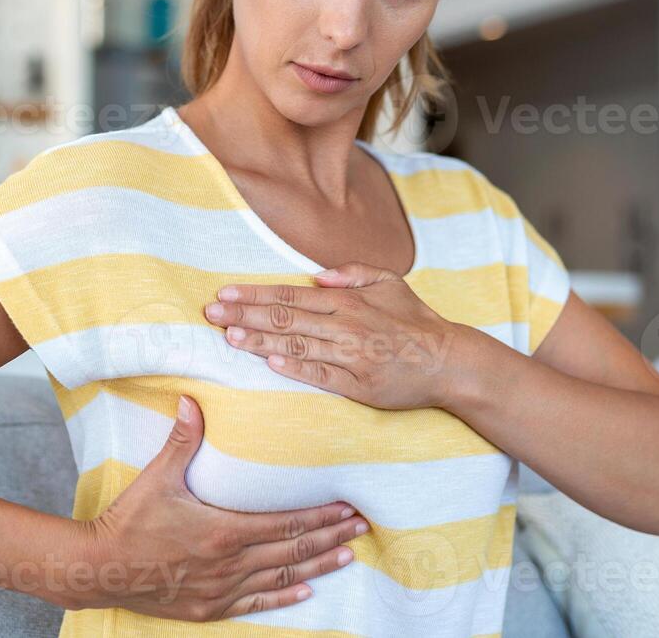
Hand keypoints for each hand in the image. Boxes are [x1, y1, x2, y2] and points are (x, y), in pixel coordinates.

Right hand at [75, 395, 369, 620]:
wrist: (101, 568)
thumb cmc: (129, 521)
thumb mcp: (157, 477)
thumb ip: (182, 439)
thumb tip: (194, 400)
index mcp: (224, 530)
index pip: (286, 522)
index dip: (320, 515)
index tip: (347, 507)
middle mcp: (230, 563)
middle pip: (292, 550)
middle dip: (329, 537)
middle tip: (361, 527)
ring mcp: (222, 589)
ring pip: (281, 578)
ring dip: (317, 566)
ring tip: (346, 557)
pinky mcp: (210, 607)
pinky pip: (256, 602)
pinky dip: (284, 597)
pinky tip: (305, 592)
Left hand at [203, 262, 461, 410]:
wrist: (447, 361)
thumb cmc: (414, 320)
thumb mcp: (389, 282)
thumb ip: (353, 274)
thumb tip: (318, 275)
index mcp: (348, 301)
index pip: (291, 295)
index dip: (255, 295)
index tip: (225, 293)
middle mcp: (345, 326)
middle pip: (285, 318)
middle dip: (244, 315)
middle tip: (211, 313)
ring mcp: (350, 356)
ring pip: (296, 345)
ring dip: (259, 341)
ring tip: (228, 337)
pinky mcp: (357, 385)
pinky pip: (320, 375)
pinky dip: (294, 367)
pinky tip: (269, 362)